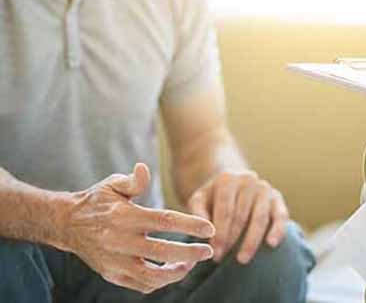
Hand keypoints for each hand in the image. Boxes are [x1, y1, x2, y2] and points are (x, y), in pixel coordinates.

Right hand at [60, 164, 215, 293]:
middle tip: (209, 251)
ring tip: (190, 263)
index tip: (209, 228)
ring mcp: (114, 261)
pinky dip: (159, 281)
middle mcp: (119, 240)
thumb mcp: (112, 184)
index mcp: (124, 215)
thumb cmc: (97, 201)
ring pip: (151, 276)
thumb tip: (144, 168)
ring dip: (176, 273)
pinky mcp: (111, 274)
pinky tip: (172, 270)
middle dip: (190, 253)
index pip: (164, 221)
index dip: (189, 225)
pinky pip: (140, 285)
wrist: (66, 224)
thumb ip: (133, 181)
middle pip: (161, 251)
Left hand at [186, 170, 288, 263]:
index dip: (220, 233)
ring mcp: (265, 188)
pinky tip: (271, 244)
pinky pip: (281, 215)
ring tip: (242, 259)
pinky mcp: (277, 198)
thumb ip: (198, 212)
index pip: (225, 210)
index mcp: (228, 179)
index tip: (214, 253)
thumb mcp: (199, 200)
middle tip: (222, 259)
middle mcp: (248, 179)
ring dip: (251, 241)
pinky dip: (278, 230)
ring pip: (260, 218)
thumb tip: (205, 232)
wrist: (232, 186)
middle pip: (241, 215)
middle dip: (231, 240)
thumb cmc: (212, 198)